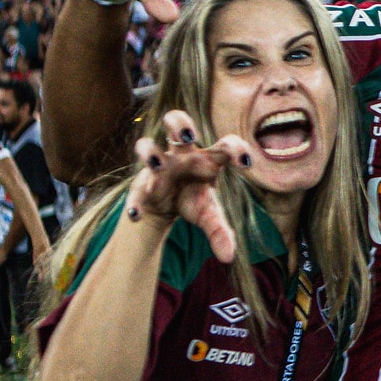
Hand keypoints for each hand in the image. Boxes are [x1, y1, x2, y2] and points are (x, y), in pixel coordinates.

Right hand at [124, 110, 252, 262]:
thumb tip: (228, 257)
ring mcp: (158, 166)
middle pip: (177, 124)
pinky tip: (136, 216)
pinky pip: (134, 189)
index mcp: (207, 158)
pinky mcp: (139, 183)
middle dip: (180, 125)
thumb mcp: (208, 215)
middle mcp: (181, 155)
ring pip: (147, 147)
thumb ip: (220, 232)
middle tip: (189, 136)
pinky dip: (135, 201)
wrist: (163, 206)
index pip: (224, 145)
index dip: (235, 148)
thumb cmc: (192, 200)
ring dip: (151, 154)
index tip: (246, 163)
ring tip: (157, 166)